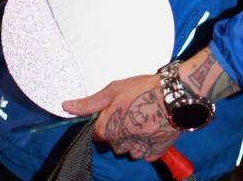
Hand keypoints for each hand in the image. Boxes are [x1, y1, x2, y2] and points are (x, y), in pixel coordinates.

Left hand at [63, 74, 177, 161]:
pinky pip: (145, 151)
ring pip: (129, 147)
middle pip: (113, 140)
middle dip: (120, 128)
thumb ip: (89, 103)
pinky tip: (154, 125)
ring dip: (133, 136)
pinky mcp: (153, 154)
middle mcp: (119, 145)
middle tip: (133, 110)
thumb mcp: (114, 90)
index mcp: (106, 129)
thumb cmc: (144, 89)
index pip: (97, 132)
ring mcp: (137, 151)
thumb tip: (67, 106)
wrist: (175, 96)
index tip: (117, 110)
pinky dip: (148, 141)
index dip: (106, 120)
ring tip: (146, 116)